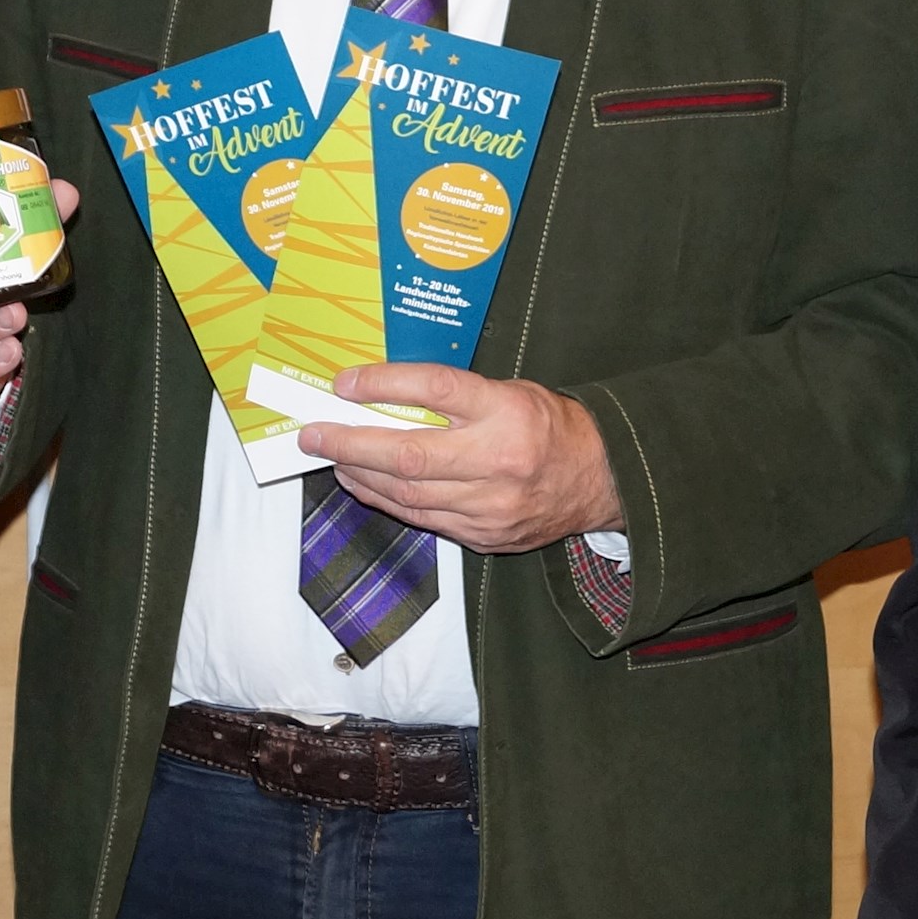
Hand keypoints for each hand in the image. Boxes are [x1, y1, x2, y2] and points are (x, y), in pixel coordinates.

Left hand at [299, 362, 619, 552]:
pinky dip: (385, 500)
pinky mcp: (485, 535)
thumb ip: (454, 397)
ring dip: (361, 474)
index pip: (437, 391)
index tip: (344, 383)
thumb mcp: (510, 392)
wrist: (602, 480)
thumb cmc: (549, 427)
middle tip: (315, 433)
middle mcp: (499, 459)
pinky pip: (422, 518)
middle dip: (352, 443)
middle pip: (411, 453)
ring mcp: (492, 505)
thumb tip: (384, 396)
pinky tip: (363, 483)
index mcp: (509, 411)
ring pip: (409, 493)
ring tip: (332, 456)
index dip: (385, 385)